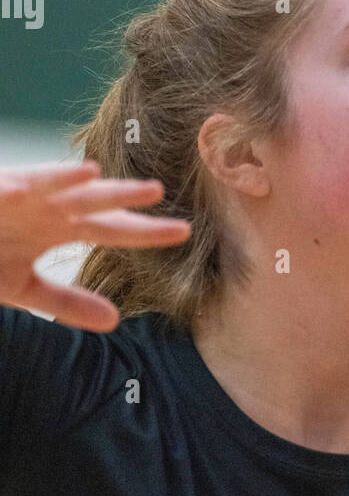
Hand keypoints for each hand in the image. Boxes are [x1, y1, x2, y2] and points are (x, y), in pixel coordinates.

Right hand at [0, 160, 189, 330]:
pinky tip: (24, 190)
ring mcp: (18, 198)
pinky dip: (16, 188)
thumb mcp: (26, 288)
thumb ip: (68, 302)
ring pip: (50, 185)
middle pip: (91, 201)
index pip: (112, 229)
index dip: (145, 231)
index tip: (184, 232)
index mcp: (61, 227)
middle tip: (158, 191)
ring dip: (70, 178)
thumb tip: (115, 321)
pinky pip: (6, 188)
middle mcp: (46, 207)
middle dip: (120, 196)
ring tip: (94, 174)